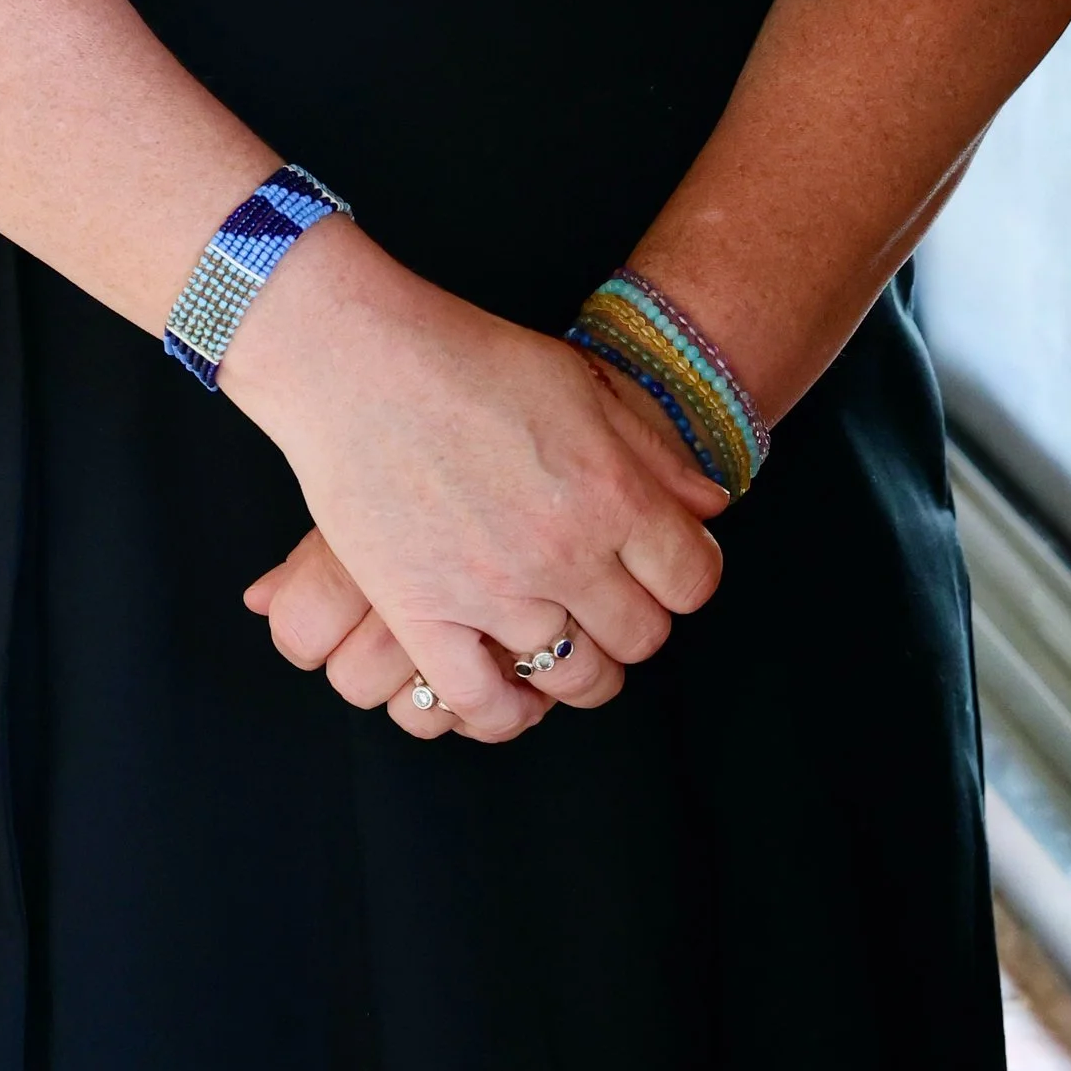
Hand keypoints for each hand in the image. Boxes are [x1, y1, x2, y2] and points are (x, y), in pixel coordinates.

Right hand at [220, 222, 727, 742]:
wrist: (359, 360)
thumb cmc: (469, 357)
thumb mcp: (583, 384)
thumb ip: (653, 451)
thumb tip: (710, 505)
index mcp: (611, 493)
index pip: (693, 581)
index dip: (685, 578)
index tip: (662, 568)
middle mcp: (563, 553)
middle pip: (640, 637)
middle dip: (634, 623)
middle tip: (608, 602)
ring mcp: (493, 592)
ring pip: (573, 677)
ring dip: (579, 669)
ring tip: (564, 646)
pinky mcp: (422, 615)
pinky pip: (480, 703)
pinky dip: (505, 712)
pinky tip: (508, 690)